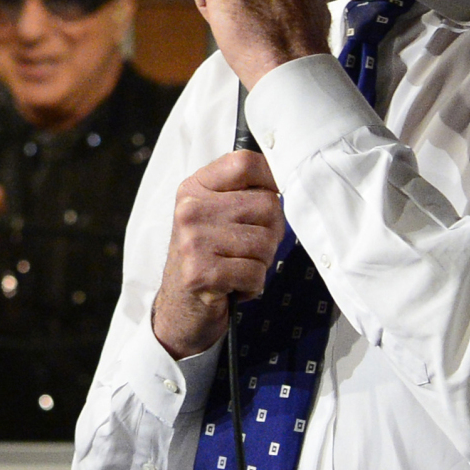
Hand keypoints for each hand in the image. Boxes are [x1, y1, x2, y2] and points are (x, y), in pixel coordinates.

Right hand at [152, 150, 284, 358]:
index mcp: (196, 186)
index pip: (246, 162)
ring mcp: (194, 240)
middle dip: (271, 232)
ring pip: (266, 242)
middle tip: (249, 248)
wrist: (179, 307)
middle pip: (268, 205)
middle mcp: (191, 208)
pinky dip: (252, 285)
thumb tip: (290, 180)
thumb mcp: (216, 212)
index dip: (271, 178)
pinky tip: (233, 286)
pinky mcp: (200, 273)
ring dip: (261, 262)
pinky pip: (255, 273)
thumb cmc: (207, 255)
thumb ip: (244, 192)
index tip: (272, 196)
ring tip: (238, 267)